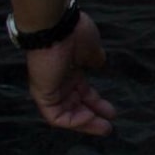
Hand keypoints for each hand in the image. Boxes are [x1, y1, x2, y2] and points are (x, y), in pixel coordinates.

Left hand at [25, 12, 115, 135]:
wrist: (55, 26)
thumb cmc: (74, 33)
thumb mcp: (91, 48)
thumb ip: (95, 59)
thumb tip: (99, 63)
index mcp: (70, 70)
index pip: (82, 93)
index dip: (97, 103)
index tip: (111, 112)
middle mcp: (59, 81)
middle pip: (75, 106)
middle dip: (93, 117)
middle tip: (109, 126)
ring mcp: (50, 88)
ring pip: (66, 113)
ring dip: (85, 123)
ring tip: (103, 128)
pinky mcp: (43, 94)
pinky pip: (55, 115)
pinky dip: (72, 121)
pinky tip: (88, 118)